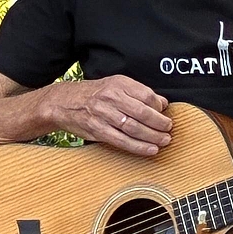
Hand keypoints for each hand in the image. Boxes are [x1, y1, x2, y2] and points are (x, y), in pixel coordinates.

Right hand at [44, 75, 171, 156]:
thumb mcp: (114, 85)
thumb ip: (138, 93)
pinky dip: (139, 147)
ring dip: (153, 137)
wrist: (64, 102)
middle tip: (169, 129)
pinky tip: (150, 150)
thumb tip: (162, 103)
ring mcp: (103, 114)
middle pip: (142, 112)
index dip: (159, 106)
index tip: (166, 113)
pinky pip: (122, 141)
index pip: (146, 95)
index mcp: (118, 84)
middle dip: (159, 123)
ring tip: (164, 141)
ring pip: (134, 128)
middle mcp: (111, 97)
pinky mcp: (98, 130)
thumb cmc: (94, 94)